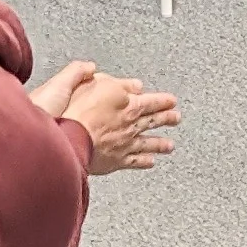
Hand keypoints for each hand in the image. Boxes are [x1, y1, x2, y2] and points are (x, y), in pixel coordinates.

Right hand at [64, 67, 178, 172]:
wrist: (70, 137)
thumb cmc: (80, 110)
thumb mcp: (100, 85)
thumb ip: (121, 85)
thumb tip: (136, 85)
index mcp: (128, 106)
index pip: (151, 101)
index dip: (163, 101)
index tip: (172, 101)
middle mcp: (130, 126)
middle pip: (152, 121)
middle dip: (166, 119)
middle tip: (176, 118)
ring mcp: (124, 144)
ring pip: (148, 144)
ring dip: (160, 144)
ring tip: (169, 145)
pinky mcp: (116, 161)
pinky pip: (135, 161)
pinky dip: (144, 161)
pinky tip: (151, 162)